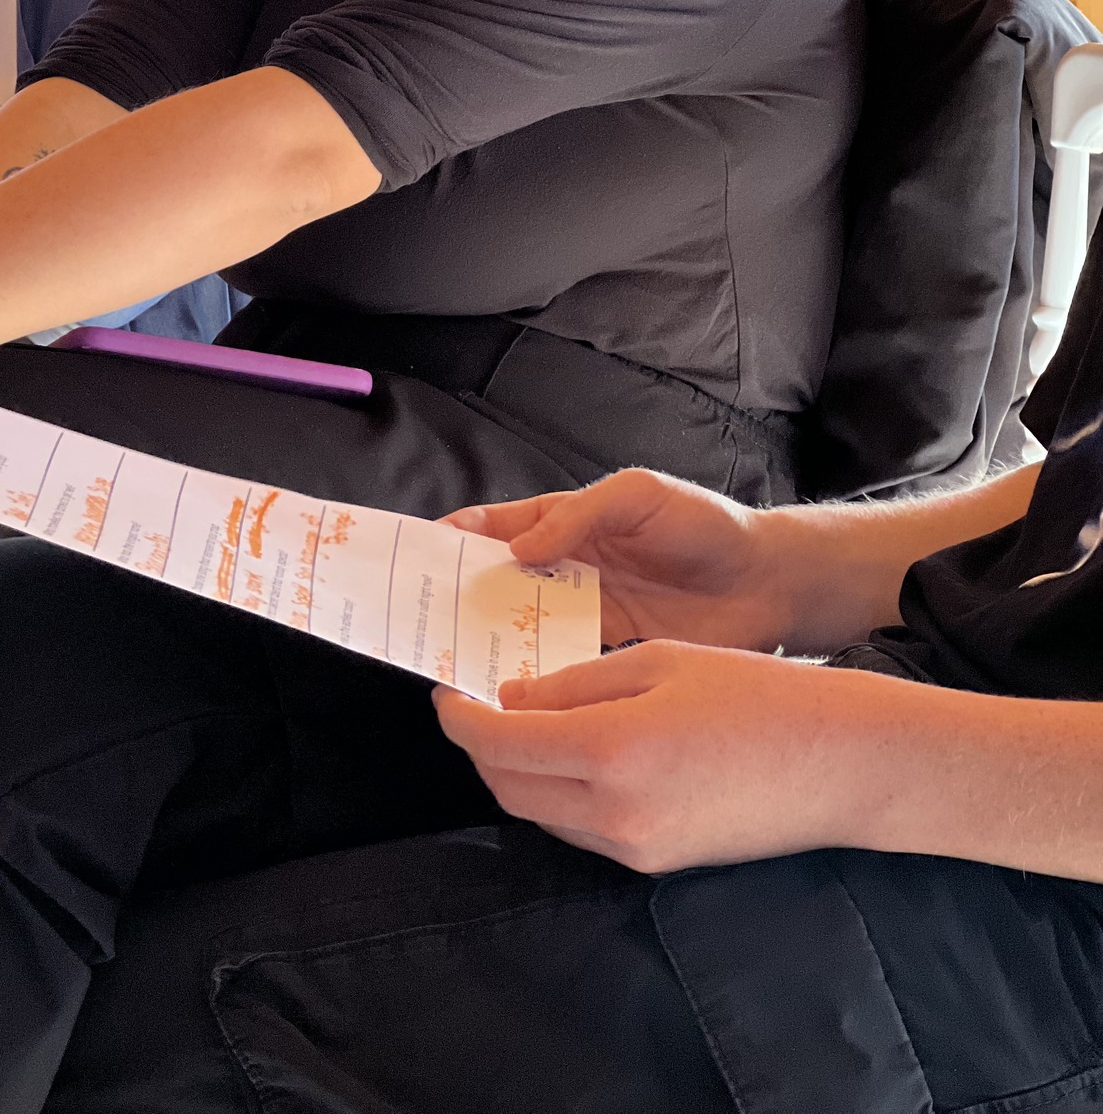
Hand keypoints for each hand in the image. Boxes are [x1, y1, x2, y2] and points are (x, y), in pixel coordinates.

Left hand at [435, 642, 865, 871]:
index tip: (445, 691)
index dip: (460, 716)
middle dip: (478, 746)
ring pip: (539, 812)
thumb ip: (575, 684)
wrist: (838, 764)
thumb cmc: (755, 696)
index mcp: (609, 751)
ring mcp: (634, 848)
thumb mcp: (657, 662)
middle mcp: (613, 813)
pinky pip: (578, 829)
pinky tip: (565, 755)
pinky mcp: (656, 863)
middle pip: (508, 785)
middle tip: (471, 704)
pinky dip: (554, 793)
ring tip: (515, 724)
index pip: (499, 742)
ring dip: (513, 771)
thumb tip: (513, 699)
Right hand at [445, 469, 790, 653]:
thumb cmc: (706, 525)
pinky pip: (563, 666)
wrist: (771, 584)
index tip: (418, 552)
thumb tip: (519, 546)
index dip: (460, 537)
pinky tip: (512, 693)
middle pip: (501, 582)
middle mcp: (571, 569)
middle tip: (422, 616)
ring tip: (454, 660)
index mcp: (572, 522)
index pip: (502, 526)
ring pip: (525, 627)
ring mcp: (590, 614)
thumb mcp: (639, 496)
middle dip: (461, 594)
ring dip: (493, 640)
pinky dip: (537, 677)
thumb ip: (580, 515)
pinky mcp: (613, 654)